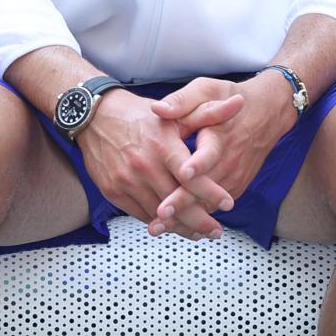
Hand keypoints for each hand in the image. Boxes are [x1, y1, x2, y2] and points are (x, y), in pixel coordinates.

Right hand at [74, 87, 227, 238]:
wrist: (95, 117)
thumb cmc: (140, 115)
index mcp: (162, 145)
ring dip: (180, 227)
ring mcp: (127, 181)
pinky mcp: (113, 191)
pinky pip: (140, 214)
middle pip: (177, 203)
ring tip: (199, 233)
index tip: (228, 204)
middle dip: (200, 221)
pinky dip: (158, 222)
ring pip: (158, 214)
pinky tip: (172, 225)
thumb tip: (240, 103)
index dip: (211, 193)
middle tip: (217, 232)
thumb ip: (209, 113)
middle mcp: (144, 166)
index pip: (191, 176)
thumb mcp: (175, 112)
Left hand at [148, 74, 294, 235]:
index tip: (183, 173)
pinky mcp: (235, 186)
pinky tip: (173, 228)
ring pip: (209, 203)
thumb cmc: (229, 99)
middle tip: (159, 216)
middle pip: (205, 188)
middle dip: (181, 203)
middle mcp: (230, 161)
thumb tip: (157, 109)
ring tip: (158, 228)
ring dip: (184, 217)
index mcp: (220, 136)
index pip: (209, 154)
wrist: (267, 113)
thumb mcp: (207, 90)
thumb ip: (182, 101)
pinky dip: (196, 217)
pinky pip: (214, 206)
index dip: (197, 165)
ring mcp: (234, 177)